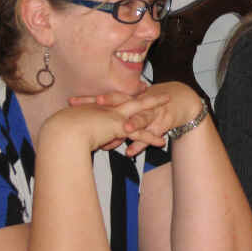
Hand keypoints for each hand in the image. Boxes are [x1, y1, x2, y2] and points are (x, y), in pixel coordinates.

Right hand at [43, 93, 169, 152]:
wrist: (62, 131)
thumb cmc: (60, 130)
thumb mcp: (71, 128)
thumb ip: (80, 130)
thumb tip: (80, 138)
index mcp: (96, 108)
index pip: (115, 101)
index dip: (126, 97)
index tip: (137, 91)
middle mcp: (107, 109)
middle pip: (132, 100)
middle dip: (146, 96)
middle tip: (159, 92)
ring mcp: (115, 116)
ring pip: (141, 111)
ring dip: (156, 108)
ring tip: (169, 103)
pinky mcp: (119, 127)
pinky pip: (139, 133)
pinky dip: (151, 138)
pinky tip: (161, 141)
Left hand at [70, 82, 201, 155]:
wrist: (180, 101)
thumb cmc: (150, 107)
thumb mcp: (130, 110)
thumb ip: (111, 119)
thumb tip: (90, 129)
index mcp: (128, 99)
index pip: (105, 99)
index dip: (89, 100)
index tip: (72, 102)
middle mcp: (138, 104)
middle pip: (122, 103)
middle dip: (109, 104)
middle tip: (97, 104)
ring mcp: (151, 113)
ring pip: (141, 118)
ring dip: (134, 123)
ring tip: (124, 130)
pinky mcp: (162, 124)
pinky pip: (151, 134)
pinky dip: (142, 143)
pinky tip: (132, 152)